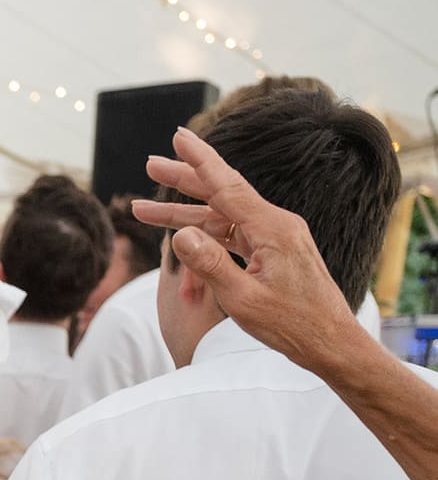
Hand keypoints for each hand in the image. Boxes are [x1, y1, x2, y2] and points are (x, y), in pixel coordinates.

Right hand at [132, 126, 357, 374]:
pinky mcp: (274, 253)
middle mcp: (276, 226)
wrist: (332, 343)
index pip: (227, 187)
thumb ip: (211, 265)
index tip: (178, 136)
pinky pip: (232, 236)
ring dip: (185, 214)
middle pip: (221, 194)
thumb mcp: (244, 300)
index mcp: (272, 230)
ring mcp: (276, 238)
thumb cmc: (293, 326)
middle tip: (151, 165)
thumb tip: (181, 235)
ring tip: (146, 211)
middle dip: (183, 180)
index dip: (199, 160)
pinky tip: (183, 238)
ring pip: (222, 217)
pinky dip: (205, 236)